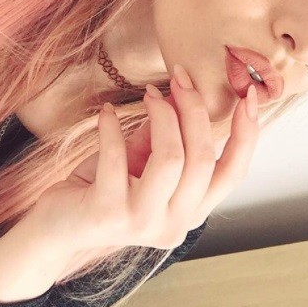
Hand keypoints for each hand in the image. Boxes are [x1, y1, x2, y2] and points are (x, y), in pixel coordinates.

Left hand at [31, 66, 259, 251]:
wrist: (58, 228)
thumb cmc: (102, 188)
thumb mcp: (141, 161)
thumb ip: (164, 136)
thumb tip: (179, 94)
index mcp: (190, 211)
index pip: (232, 173)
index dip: (246, 133)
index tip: (249, 95)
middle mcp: (174, 223)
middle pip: (202, 158)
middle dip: (194, 108)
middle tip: (180, 77)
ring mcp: (142, 222)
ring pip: (171, 158)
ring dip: (162, 115)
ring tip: (149, 94)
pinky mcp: (108, 213)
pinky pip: (117, 156)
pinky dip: (112, 127)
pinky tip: (106, 112)